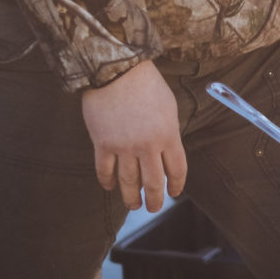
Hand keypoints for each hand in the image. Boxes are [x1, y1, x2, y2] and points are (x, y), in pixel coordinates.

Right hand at [80, 59, 187, 211]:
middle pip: (153, 183)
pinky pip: (104, 171)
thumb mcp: (169, 107)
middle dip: (155, 200)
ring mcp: (123, 147)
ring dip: (131, 198)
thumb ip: (169, 132)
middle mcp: (147, 146)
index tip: (174, 193)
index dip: (176, 185)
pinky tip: (110, 187)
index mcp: (168, 135)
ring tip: (133, 205)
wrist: (117, 70)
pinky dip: (107, 182)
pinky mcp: (102, 144)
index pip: (176, 170)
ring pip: (128, 182)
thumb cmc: (146, 84)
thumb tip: (167, 152)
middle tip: (153, 208)